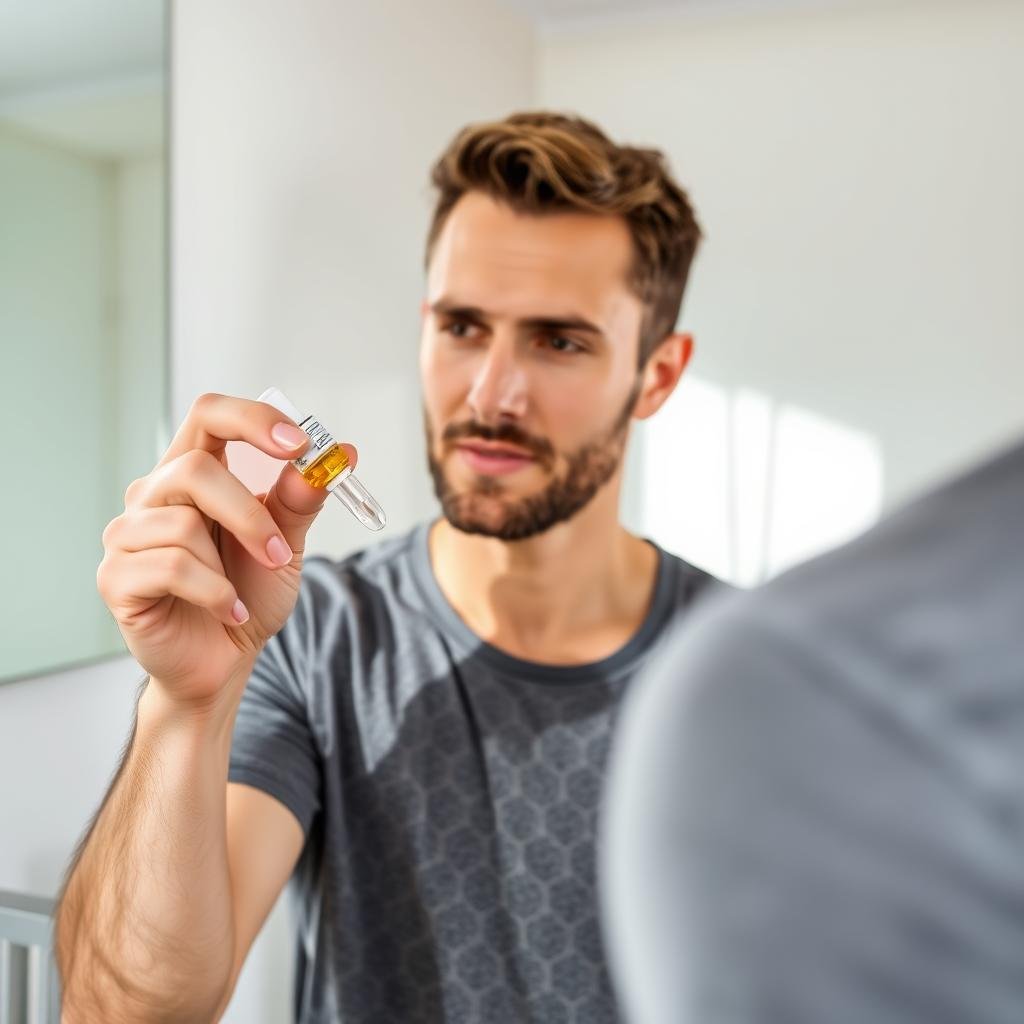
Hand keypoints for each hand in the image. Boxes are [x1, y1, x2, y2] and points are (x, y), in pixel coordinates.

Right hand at [96, 392, 355, 709]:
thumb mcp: (285, 544)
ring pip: (182, 524)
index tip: (298, 444)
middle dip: (249, 514)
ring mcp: (127, 535)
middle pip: (193, 469)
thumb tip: (343, 452)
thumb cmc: (249, 594)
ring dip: (230, 566)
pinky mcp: (115, 577)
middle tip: (280, 553)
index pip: (209, 415)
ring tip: (241, 595)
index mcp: (193, 473)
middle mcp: (153, 495)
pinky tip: (228, 611)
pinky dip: (214, 594)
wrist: (226, 659)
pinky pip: (171, 568)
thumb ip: (301, 499)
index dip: (252, 420)